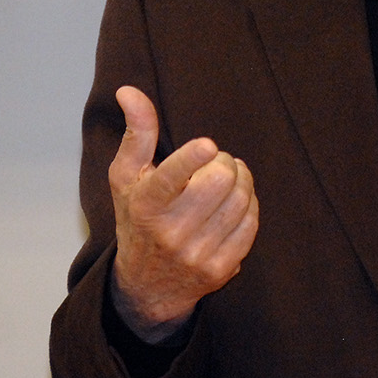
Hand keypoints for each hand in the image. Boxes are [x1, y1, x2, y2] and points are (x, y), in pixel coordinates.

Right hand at [108, 85, 258, 341]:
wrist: (146, 287)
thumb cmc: (137, 218)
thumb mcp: (126, 177)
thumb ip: (136, 133)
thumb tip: (128, 91)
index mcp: (145, 205)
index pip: (169, 179)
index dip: (191, 160)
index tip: (207, 145)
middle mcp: (169, 232)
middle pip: (219, 181)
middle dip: (226, 163)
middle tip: (219, 163)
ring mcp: (195, 254)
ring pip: (240, 201)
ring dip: (242, 181)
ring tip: (229, 179)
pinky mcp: (219, 270)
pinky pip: (251, 225)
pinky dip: (249, 207)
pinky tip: (236, 204)